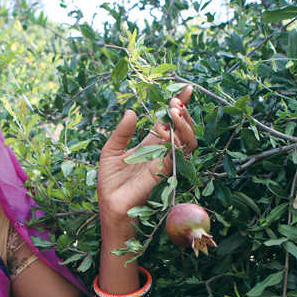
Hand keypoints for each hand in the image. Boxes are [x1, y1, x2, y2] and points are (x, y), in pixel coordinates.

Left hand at [97, 86, 196, 228]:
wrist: (110, 207)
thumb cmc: (110, 182)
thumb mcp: (111, 151)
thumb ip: (122, 132)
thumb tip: (131, 111)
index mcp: (150, 145)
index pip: (168, 121)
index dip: (178, 105)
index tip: (186, 89)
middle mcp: (161, 153)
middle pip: (181, 128)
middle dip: (183, 112)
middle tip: (177, 100)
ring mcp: (165, 163)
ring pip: (186, 141)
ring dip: (184, 125)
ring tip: (175, 111)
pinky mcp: (163, 174)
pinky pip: (177, 156)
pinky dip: (177, 142)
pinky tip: (171, 130)